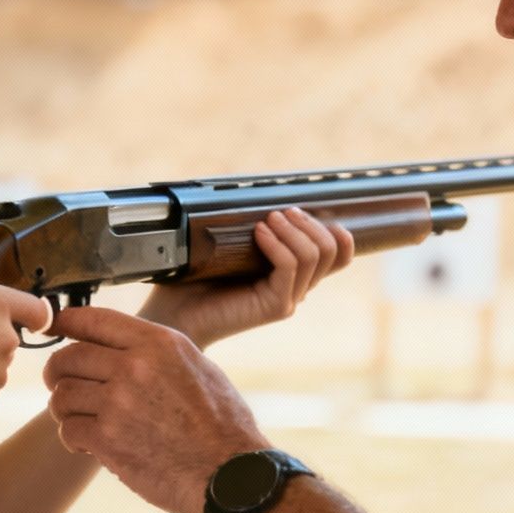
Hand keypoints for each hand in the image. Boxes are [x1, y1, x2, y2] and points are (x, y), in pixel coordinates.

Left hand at [42, 306, 267, 512]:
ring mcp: (118, 402)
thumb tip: (120, 345)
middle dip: (57, 373)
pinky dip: (72, 437)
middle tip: (59, 385)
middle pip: (67, 357)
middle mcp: (134, 366)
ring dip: (63, 408)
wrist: (230, 474)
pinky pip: (69, 428)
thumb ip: (156, 352)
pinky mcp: (108, 439)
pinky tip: (87, 443)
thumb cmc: (221, 424)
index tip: (54, 326)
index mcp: (158, 343)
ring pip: (62, 395)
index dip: (64, 322)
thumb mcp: (197, 367)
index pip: (92, 319)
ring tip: (78, 418)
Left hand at [139, 207, 352, 348]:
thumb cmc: (194, 281)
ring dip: (294, 229)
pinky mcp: (275, 306)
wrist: (174, 315)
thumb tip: (263, 197)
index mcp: (292, 276)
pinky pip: (290, 267)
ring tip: (268, 219)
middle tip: (281, 212)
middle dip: (310, 223)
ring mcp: (288, 299)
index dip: (337, 232)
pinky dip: (277, 244)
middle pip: (333, 251)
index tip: (303, 211)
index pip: (339, 255)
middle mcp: (296, 289)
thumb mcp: (228, 246)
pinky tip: (258, 233)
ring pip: (315, 256)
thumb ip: (252, 228)